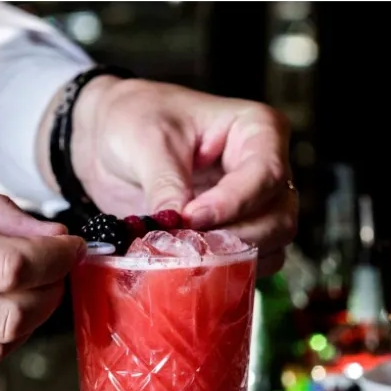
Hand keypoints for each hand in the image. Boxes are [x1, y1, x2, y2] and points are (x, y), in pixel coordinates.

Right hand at [0, 182, 82, 367]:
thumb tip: (53, 235)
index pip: (7, 266)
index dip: (53, 257)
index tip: (70, 244)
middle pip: (11, 314)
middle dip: (52, 288)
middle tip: (60, 264)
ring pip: (0, 345)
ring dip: (36, 315)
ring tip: (38, 283)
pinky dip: (10, 336)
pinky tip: (7, 307)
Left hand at [56, 77, 296, 277]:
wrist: (112, 138)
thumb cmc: (137, 118)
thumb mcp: (147, 141)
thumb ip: (166, 183)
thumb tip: (178, 225)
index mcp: (257, 129)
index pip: (266, 174)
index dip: (232, 203)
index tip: (191, 217)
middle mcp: (265, 170)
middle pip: (278, 218)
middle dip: (235, 238)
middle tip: (186, 245)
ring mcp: (254, 206)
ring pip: (271, 247)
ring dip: (231, 260)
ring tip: (184, 256)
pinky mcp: (235, 234)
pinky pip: (249, 264)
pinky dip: (224, 272)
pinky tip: (188, 267)